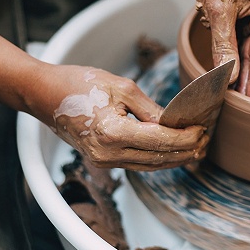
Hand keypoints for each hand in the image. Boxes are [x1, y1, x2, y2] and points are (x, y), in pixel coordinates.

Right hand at [29, 64, 208, 170]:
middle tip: (206, 140)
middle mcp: (108, 154)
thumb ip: (150, 109)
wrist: (43, 94)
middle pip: (159, 159)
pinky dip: (157, 158)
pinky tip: (173, 151)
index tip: (204, 130)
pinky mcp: (101, 160)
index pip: (161, 141)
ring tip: (196, 148)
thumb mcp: (121, 86)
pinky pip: (137, 163)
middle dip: (186, 151)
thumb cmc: (79, 83)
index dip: (186, 137)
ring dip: (174, 159)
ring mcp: (103, 161)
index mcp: (113, 132)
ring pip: (149, 165)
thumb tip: (175, 123)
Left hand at [184, 0, 249, 99]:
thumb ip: (224, 46)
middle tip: (239, 109)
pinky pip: (232, 41)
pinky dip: (226, 56)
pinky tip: (222, 75)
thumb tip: (228, 77)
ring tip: (229, 98)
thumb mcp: (218, 9)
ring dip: (234, 70)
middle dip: (245, 80)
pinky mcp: (235, 14)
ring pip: (242, 51)